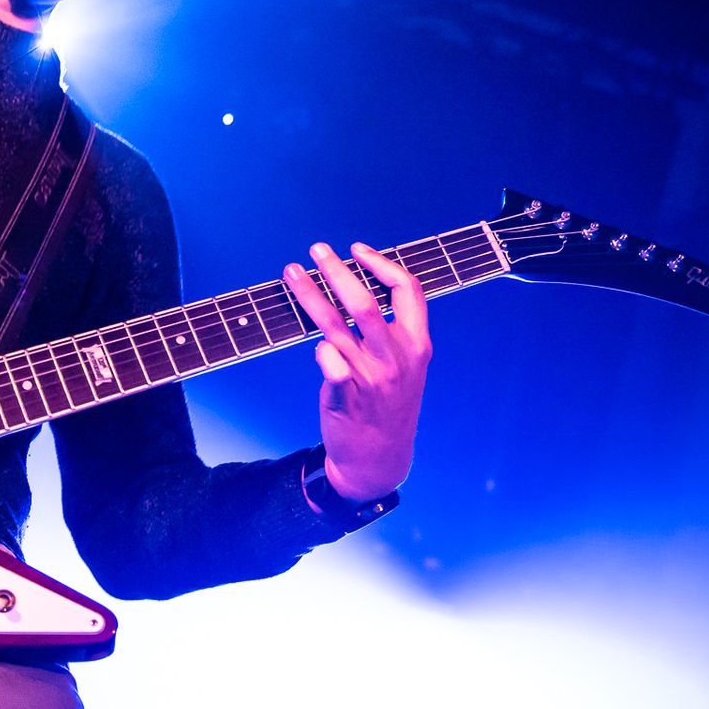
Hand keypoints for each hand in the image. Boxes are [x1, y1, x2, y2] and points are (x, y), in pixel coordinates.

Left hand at [282, 241, 430, 501]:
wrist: (380, 459)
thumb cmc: (387, 403)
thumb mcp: (406, 366)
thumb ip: (392, 331)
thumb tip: (357, 284)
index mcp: (417, 345)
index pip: (408, 290)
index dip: (383, 264)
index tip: (357, 249)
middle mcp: (396, 359)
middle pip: (364, 302)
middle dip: (338, 271)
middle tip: (317, 249)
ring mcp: (371, 379)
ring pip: (335, 326)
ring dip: (309, 294)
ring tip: (291, 272)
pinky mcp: (347, 398)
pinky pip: (330, 364)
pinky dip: (320, 351)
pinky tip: (316, 345)